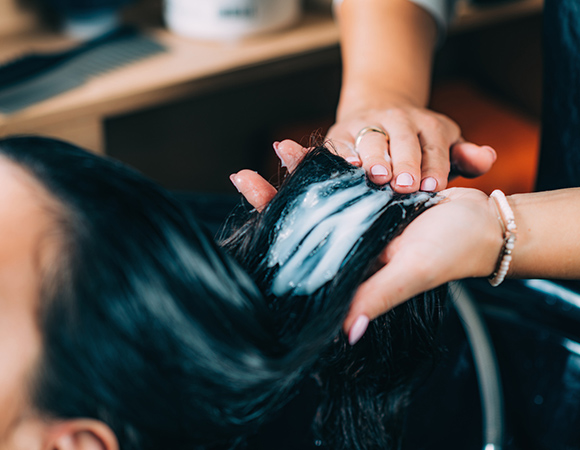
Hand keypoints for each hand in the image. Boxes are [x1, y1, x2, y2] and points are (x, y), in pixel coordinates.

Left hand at [230, 142, 501, 338]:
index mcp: (351, 267)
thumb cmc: (451, 252)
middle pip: (303, 221)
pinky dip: (331, 163)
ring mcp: (361, 219)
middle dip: (274, 198)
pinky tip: (314, 147)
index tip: (249, 204)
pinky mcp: (375, 197)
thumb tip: (346, 332)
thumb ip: (378, 295)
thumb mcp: (412, 271)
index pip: (301, 250)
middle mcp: (350, 245)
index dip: (274, 228)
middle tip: (243, 176)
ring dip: (301, 172)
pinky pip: (345, 179)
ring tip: (278, 147)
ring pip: (321, 196)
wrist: (484, 223)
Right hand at [327, 96, 496, 193]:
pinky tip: (346, 165)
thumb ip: (467, 156)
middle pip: (404, 141)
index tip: (433, 187)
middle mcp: (399, 120)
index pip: (434, 147)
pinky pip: (340, 143)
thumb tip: (487, 158)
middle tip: (406, 185)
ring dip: (374, 158)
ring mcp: (368, 124)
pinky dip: (342, 153)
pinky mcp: (341, 131)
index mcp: (429, 126)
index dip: (434, 167)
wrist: (378, 109)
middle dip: (405, 163)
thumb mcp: (447, 146)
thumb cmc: (418, 144)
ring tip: (377, 176)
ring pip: (372, 140)